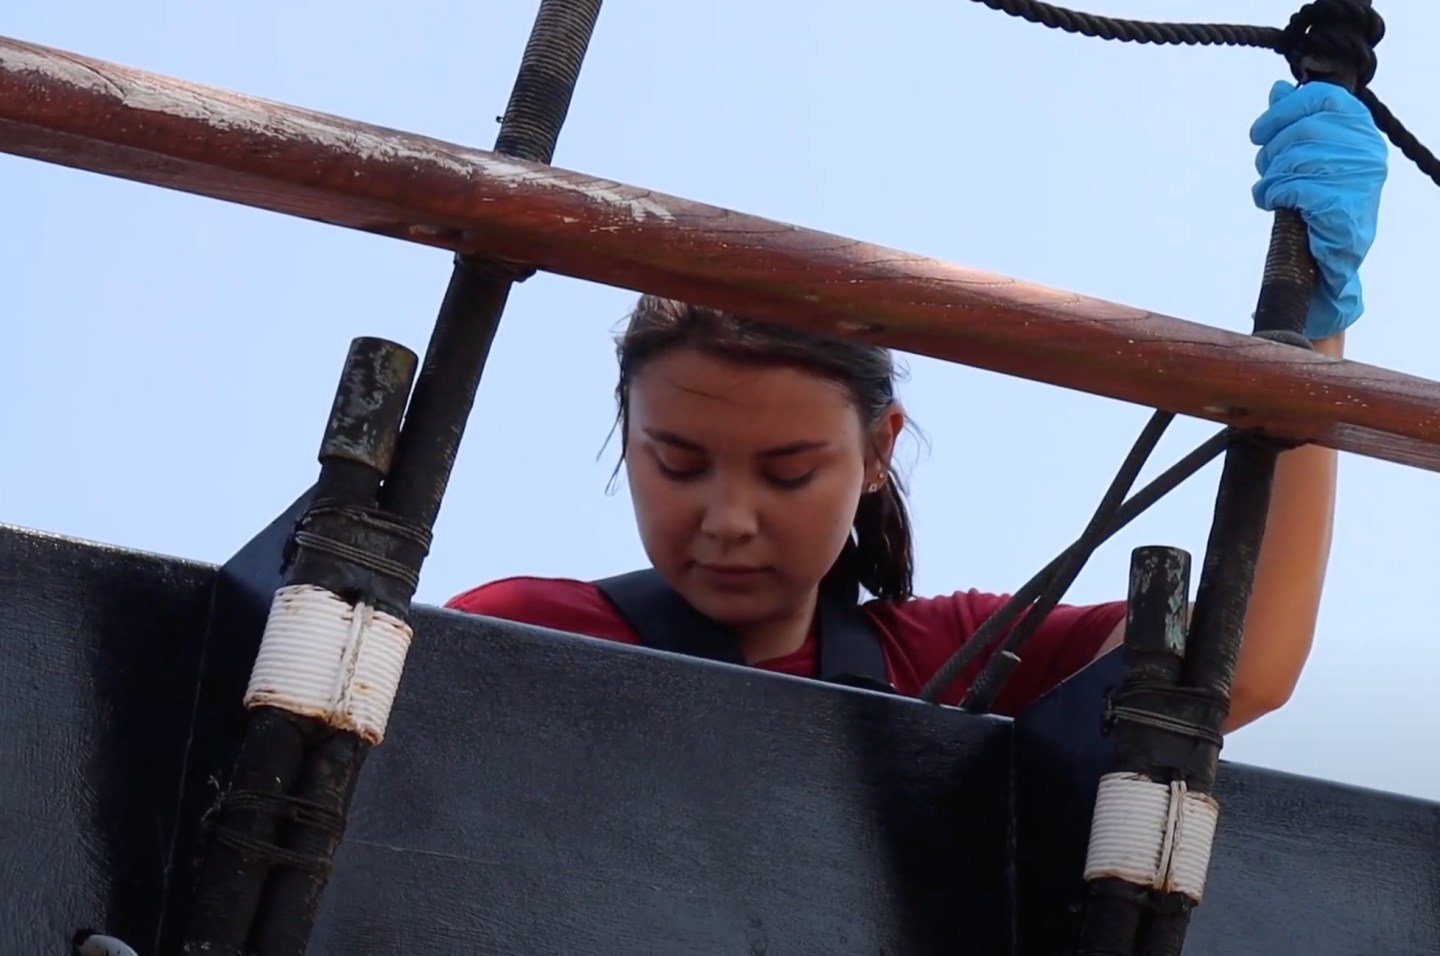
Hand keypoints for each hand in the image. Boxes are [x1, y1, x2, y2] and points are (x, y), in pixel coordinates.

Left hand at [1251, 79, 1387, 340]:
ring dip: (1269, 176)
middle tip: (1263, 169)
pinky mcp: (1342, 203)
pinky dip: (1271, 194)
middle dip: (1270, 151)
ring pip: (1294, 159)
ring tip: (1267, 190)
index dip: (1282, 111)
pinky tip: (1270, 202)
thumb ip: (1297, 122)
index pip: (1321, 98)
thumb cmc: (1320, 202)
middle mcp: (1366, 148)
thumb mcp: (1309, 156)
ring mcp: (1358, 176)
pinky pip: (1293, 186)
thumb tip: (1278, 89)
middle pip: (1302, 130)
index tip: (1258, 133)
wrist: (1332, 256)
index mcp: (1360, 129)